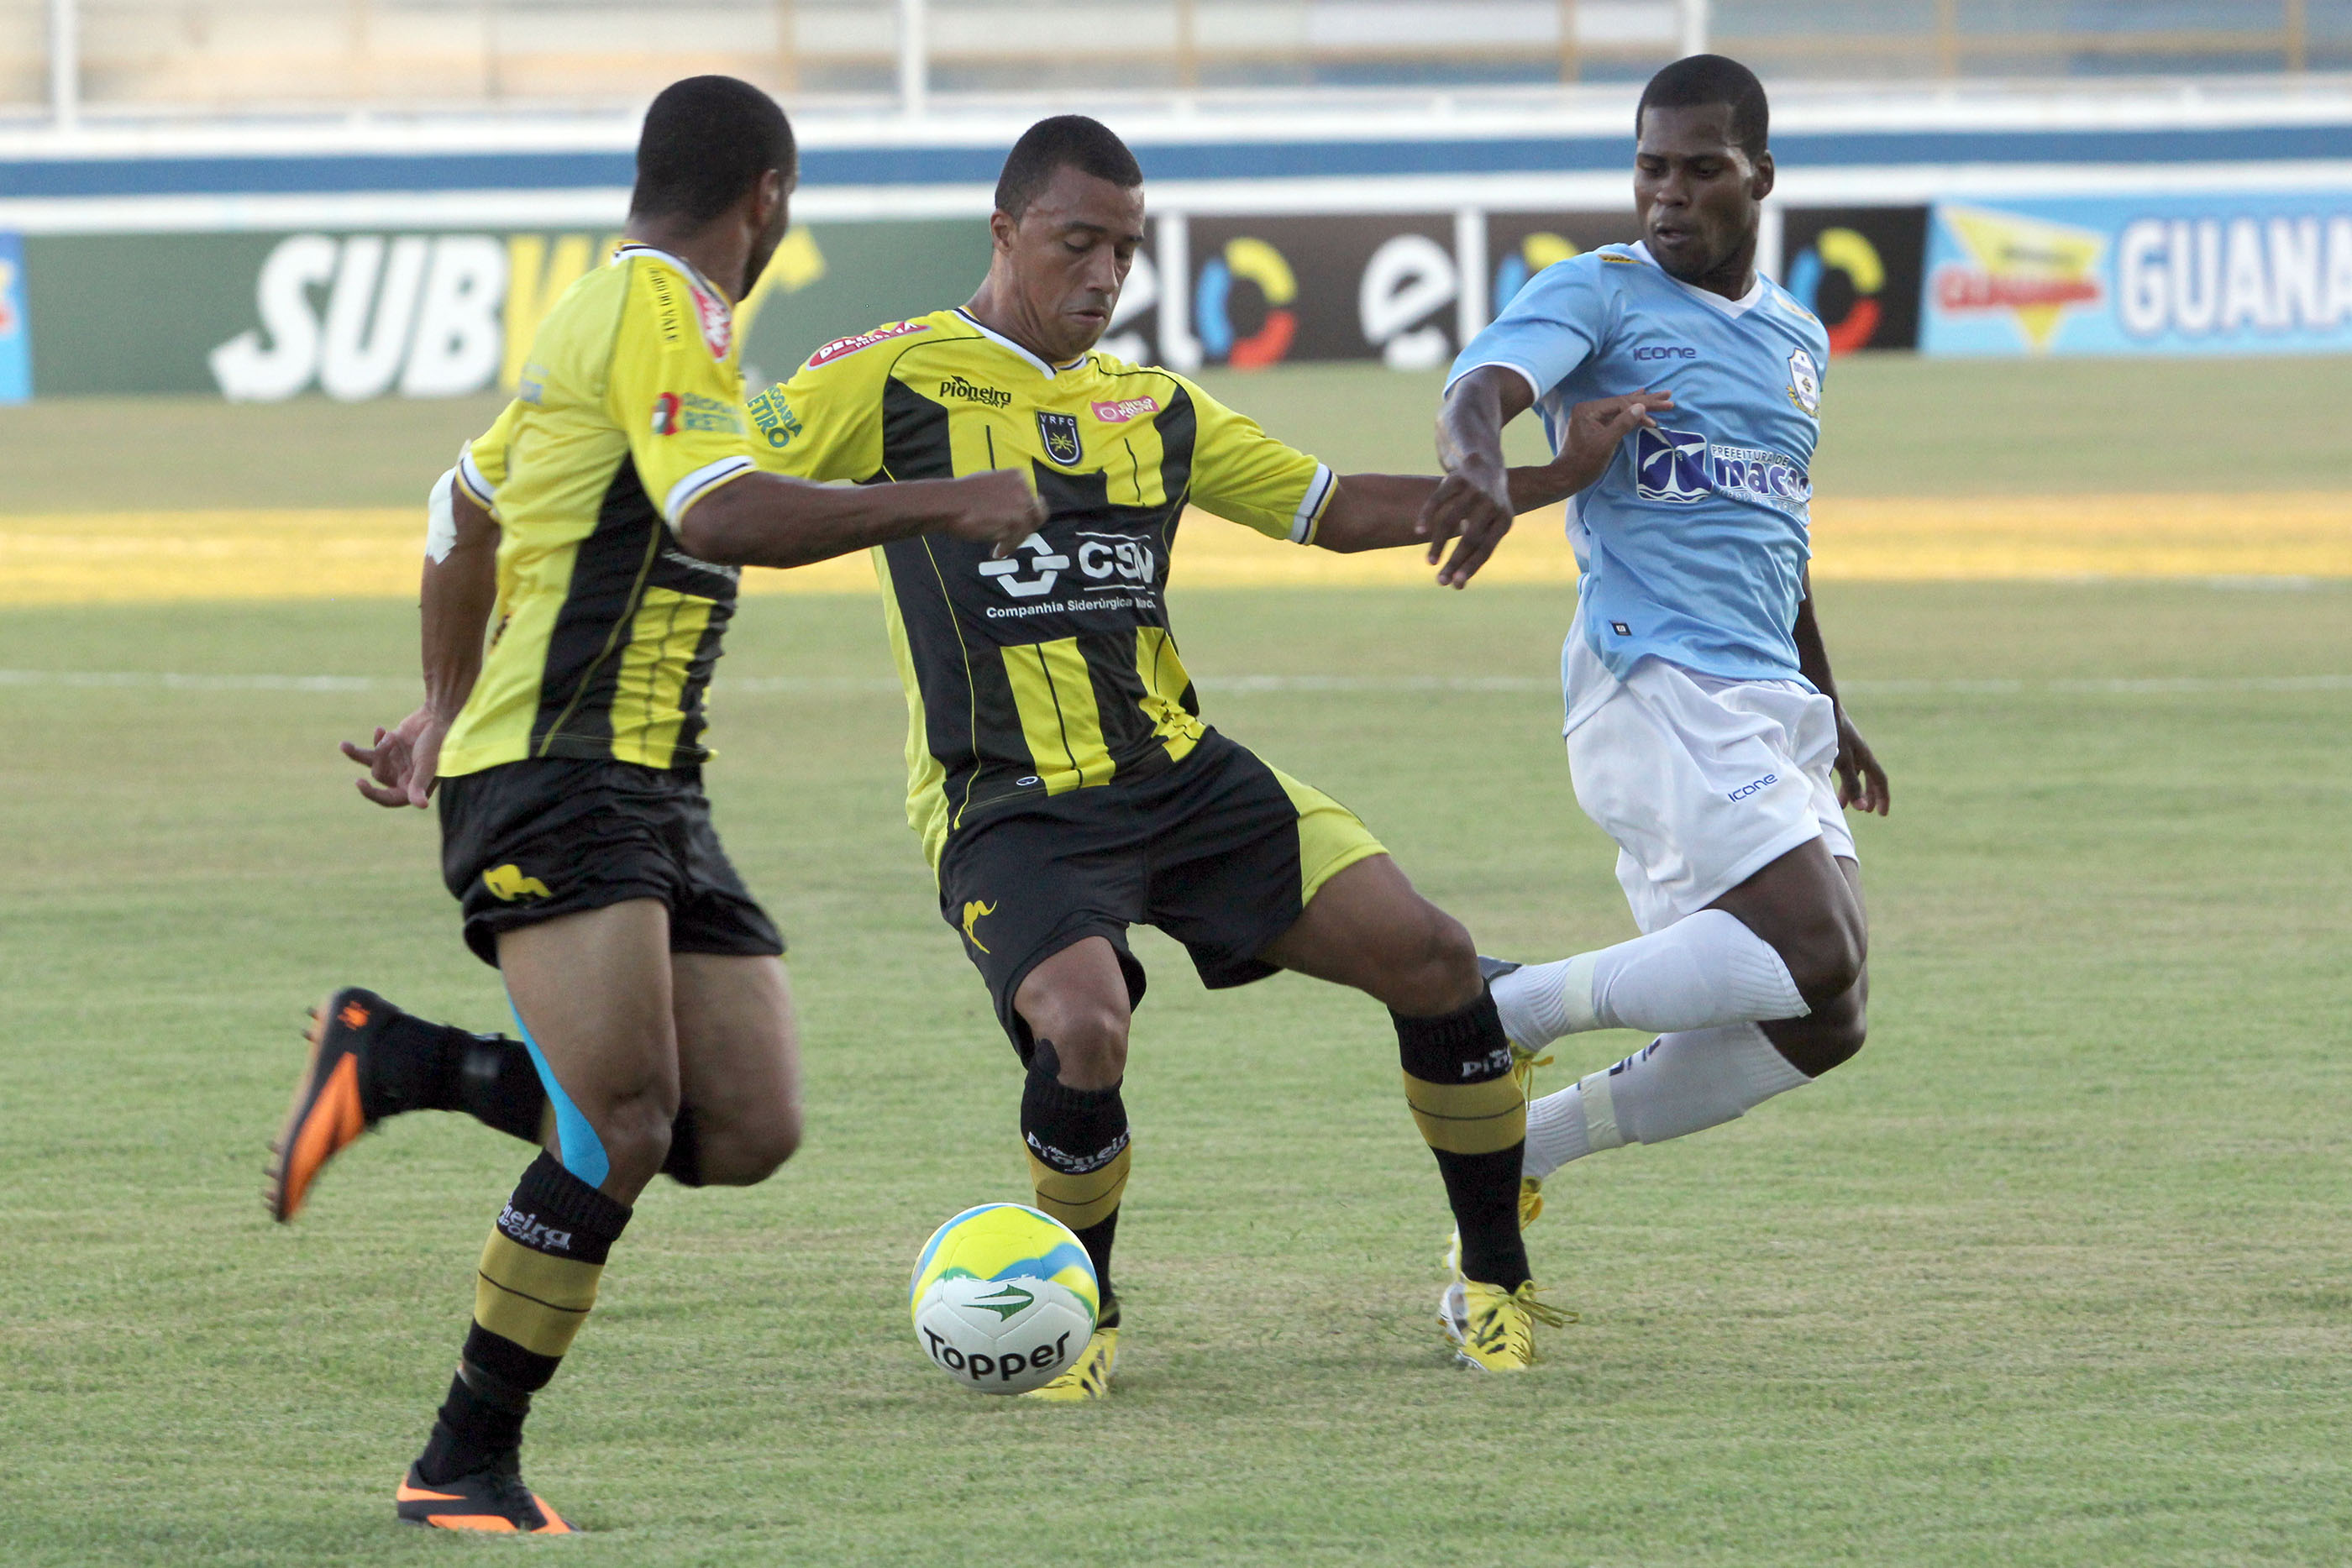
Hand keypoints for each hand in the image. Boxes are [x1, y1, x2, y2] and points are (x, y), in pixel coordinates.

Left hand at [342, 705, 449, 808]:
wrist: (438, 718)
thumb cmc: (437, 744)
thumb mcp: (427, 765)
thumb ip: (419, 784)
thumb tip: (422, 805)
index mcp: (413, 787)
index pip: (389, 799)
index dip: (372, 794)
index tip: (359, 782)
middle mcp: (402, 778)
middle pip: (378, 775)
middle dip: (380, 756)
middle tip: (390, 739)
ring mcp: (394, 763)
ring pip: (372, 762)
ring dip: (377, 747)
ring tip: (382, 731)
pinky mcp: (389, 749)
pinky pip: (370, 750)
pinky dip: (374, 739)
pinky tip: (379, 729)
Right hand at [940, 469, 1048, 557]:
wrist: (947, 503)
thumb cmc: (961, 494)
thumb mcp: (990, 481)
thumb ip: (1007, 491)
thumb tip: (1017, 504)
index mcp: (1018, 475)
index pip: (1032, 500)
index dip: (1025, 514)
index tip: (1015, 524)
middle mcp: (1024, 488)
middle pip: (1035, 516)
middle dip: (1024, 529)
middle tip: (1012, 539)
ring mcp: (1021, 504)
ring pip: (1026, 530)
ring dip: (1013, 541)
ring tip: (999, 548)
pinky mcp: (1015, 522)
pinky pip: (1016, 540)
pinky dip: (1006, 548)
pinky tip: (996, 551)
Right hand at [1414, 458, 1513, 588]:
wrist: (1484, 464)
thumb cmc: (1484, 506)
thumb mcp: (1487, 526)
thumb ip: (1474, 551)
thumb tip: (1457, 586)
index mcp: (1504, 519)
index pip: (1486, 548)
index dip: (1471, 566)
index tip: (1456, 585)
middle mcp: (1492, 503)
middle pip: (1471, 537)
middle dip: (1454, 561)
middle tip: (1440, 582)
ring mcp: (1475, 489)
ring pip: (1451, 519)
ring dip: (1438, 544)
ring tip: (1430, 563)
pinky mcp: (1457, 477)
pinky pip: (1438, 499)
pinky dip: (1427, 515)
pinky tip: (1419, 531)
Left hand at [1545, 389, 1671, 496]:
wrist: (1567, 478)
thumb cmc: (1585, 462)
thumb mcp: (1606, 443)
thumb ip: (1623, 424)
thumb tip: (1640, 406)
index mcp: (1589, 410)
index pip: (1621, 403)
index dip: (1642, 407)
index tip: (1659, 414)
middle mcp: (1589, 409)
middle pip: (1622, 402)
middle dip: (1646, 401)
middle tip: (1668, 394)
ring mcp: (1592, 417)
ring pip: (1621, 408)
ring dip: (1640, 405)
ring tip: (1658, 397)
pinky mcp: (1596, 426)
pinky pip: (1616, 416)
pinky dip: (1630, 413)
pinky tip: (1638, 406)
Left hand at [1833, 709, 1889, 815]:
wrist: (1823, 705)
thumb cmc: (1833, 732)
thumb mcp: (1842, 762)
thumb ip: (1851, 784)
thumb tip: (1862, 807)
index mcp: (1866, 757)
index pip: (1880, 781)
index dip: (1882, 797)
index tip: (1881, 814)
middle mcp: (1861, 753)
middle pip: (1869, 779)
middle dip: (1869, 796)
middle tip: (1866, 811)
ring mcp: (1850, 748)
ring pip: (1856, 773)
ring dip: (1853, 789)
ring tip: (1844, 804)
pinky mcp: (1838, 744)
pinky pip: (1844, 766)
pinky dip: (1841, 778)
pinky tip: (1829, 784)